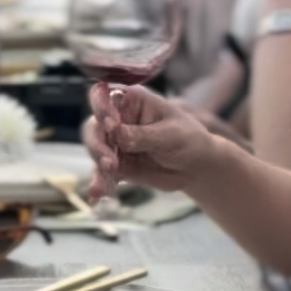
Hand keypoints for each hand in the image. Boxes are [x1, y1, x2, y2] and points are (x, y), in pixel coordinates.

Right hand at [85, 82, 215, 197]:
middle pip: (94, 126)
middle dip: (97, 144)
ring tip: (110, 176)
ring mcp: (115, 143)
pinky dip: (99, 183)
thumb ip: (141, 134)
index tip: (110, 125)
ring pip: (95, 149)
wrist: (196, 168)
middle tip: (109, 162)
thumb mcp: (169, 135)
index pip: (104, 95)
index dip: (100, 107)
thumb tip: (114, 132)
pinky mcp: (116, 165)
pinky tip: (96, 195)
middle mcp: (118, 119)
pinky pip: (102, 173)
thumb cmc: (188, 140)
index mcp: (132, 101)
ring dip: (98, 163)